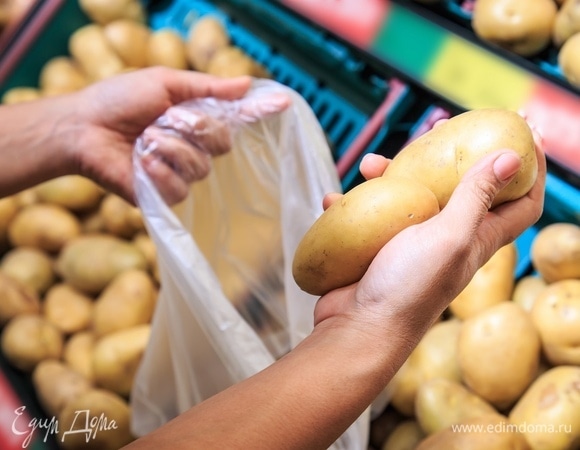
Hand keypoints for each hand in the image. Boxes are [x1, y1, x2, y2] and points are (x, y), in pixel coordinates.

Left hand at [68, 67, 288, 204]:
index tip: (284, 103)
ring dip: (170, 147)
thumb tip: (247, 83)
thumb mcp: (165, 83)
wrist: (83, 128)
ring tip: (145, 140)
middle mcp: (195, 148)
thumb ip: (207, 88)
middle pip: (222, 144)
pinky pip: (180, 188)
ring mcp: (181, 173)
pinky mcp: (165, 196)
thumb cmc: (119, 100)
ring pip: (200, 167)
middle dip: (195, 128)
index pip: (237, 120)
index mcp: (197, 120)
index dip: (259, 112)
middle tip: (166, 119)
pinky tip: (142, 163)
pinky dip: (160, 172)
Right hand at [314, 135, 545, 348]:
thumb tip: (512, 156)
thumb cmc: (409, 288)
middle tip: (438, 129)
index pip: (522, 203)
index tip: (524, 137)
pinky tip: (335, 199)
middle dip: (453, 155)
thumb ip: (477, 197)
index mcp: (477, 238)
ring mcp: (411, 242)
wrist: (359, 328)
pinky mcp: (379, 248)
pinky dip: (355, 204)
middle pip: (461, 187)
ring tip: (369, 164)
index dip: (531, 172)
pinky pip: (369, 216)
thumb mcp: (450, 236)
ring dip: (392, 174)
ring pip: (409, 195)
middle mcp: (448, 238)